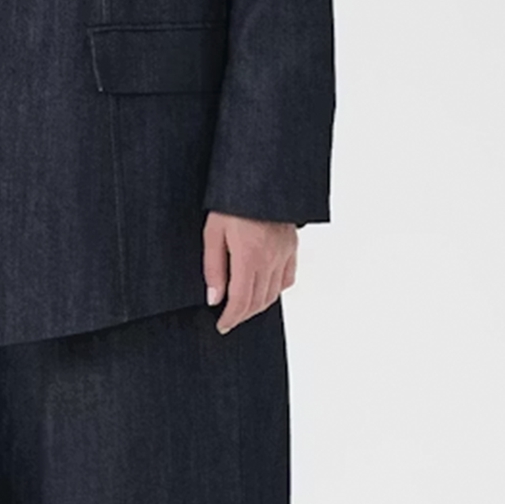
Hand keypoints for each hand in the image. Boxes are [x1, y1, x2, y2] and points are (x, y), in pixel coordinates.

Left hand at [203, 212, 297, 334]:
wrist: (261, 178)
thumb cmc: (232, 201)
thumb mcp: (213, 232)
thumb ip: (213, 268)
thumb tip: (214, 298)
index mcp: (250, 256)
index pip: (242, 301)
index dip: (231, 318)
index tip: (222, 325)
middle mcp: (271, 259)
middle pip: (258, 302)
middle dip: (242, 316)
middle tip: (228, 320)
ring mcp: (284, 254)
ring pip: (274, 294)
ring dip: (257, 306)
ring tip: (242, 308)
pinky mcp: (291, 247)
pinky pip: (286, 279)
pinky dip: (275, 290)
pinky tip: (262, 289)